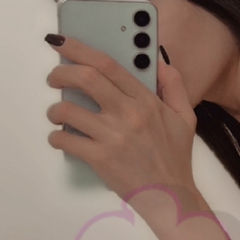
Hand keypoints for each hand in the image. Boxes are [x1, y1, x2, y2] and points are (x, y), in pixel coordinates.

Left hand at [45, 36, 197, 203]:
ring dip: (54, 109)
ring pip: (68, 109)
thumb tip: (160, 60)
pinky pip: (65, 139)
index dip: (80, 48)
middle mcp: (129, 114)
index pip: (108, 64)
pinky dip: (56, 137)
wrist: (170, 197)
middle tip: (54, 78)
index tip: (62, 42)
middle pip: (85, 78)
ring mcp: (113, 137)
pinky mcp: (100, 159)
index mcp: (146, 101)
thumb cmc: (175, 158)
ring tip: (57, 114)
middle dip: (60, 72)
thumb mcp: (185, 117)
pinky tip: (61, 138)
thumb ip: (174, 85)